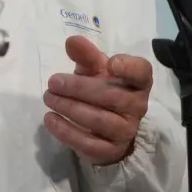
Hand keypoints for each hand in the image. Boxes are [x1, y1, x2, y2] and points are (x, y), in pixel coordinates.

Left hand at [42, 35, 152, 165]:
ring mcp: (126, 131)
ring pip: (100, 120)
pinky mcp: (111, 150)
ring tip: (48, 98)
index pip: (142, 73)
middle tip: (53, 82)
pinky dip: (67, 132)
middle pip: (112, 97)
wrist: (104, 129)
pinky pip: (90, 144)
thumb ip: (86, 56)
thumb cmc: (100, 90)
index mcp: (136, 83)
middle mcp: (137, 106)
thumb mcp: (93, 71)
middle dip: (78, 88)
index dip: (129, 68)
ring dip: (69, 108)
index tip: (110, 63)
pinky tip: (50, 119)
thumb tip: (72, 41)